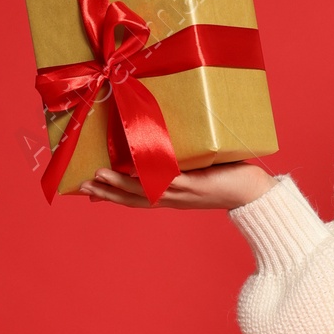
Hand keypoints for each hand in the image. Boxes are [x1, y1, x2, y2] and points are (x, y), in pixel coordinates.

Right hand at [79, 160, 277, 209]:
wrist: (253, 192)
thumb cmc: (227, 175)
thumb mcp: (196, 167)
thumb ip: (178, 157)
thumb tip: (162, 135)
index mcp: (169, 194)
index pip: (133, 196)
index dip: (110, 194)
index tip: (88, 189)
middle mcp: (171, 197)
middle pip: (131, 197)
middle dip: (105, 192)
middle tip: (80, 186)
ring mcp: (181, 192)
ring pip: (143, 190)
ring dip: (119, 184)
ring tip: (97, 175)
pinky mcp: (194, 184)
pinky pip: (166, 181)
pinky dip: (148, 178)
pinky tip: (133, 172)